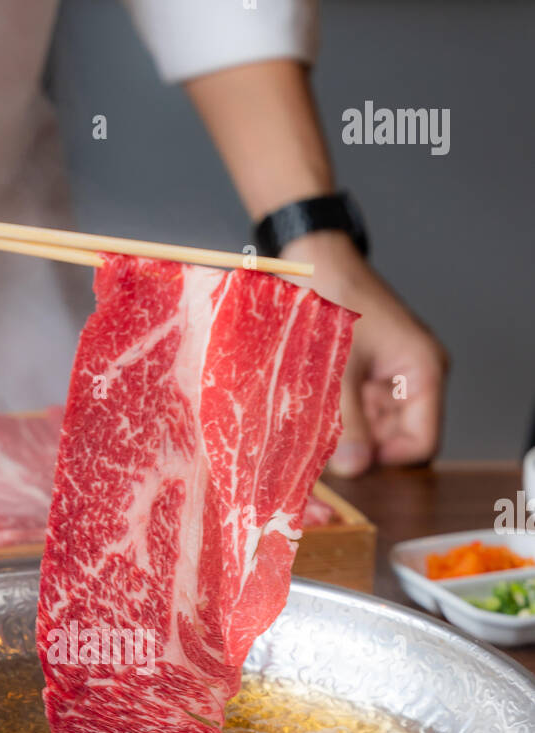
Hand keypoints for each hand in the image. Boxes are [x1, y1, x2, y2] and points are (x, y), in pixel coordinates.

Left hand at [285, 231, 448, 476]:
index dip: (387, 459)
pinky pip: (364, 411)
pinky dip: (342, 418)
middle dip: (366, 448)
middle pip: (400, 439)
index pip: (422, 443)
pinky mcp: (371, 374)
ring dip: (351, 434)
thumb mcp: (338, 369)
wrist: (313, 261)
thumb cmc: (333, 299)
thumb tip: (356, 467)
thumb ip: (348, 422)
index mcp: (423, 370)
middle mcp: (416, 376)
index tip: (350, 461)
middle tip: (327, 447)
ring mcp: (393, 376)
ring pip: (379, 429)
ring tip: (317, 425)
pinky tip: (316, 412)